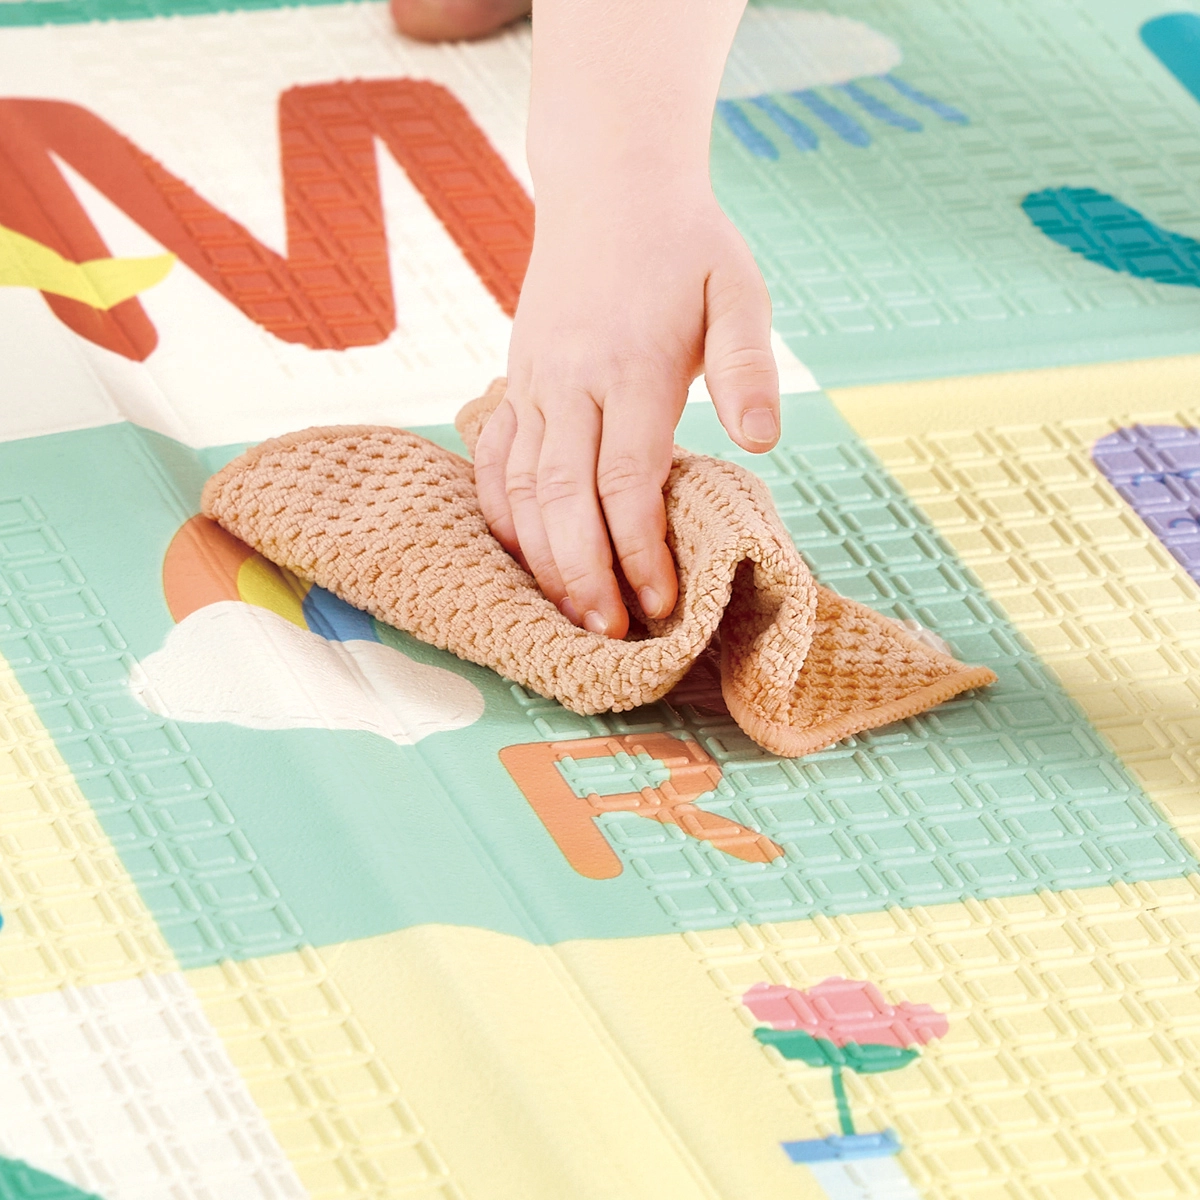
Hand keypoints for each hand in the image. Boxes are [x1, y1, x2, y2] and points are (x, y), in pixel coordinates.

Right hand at [473, 183, 778, 638]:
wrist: (608, 186)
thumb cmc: (686, 245)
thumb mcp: (738, 290)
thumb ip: (749, 367)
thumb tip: (763, 440)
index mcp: (631, 367)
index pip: (627, 482)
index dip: (639, 552)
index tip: (660, 603)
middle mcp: (571, 380)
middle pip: (564, 499)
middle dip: (585, 573)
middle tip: (609, 633)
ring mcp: (533, 381)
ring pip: (521, 486)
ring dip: (540, 556)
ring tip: (568, 611)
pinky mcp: (514, 380)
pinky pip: (491, 457)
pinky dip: (500, 511)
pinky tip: (521, 552)